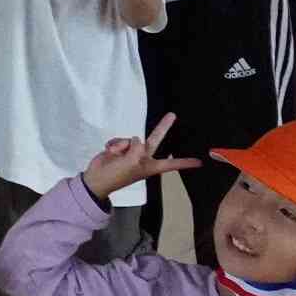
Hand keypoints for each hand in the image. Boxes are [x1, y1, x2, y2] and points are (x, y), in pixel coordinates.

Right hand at [84, 112, 204, 201]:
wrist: (96, 179)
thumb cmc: (116, 176)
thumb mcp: (132, 163)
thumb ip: (138, 148)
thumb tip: (136, 139)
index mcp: (150, 166)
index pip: (172, 163)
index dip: (185, 163)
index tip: (199, 162)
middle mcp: (143, 158)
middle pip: (155, 139)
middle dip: (163, 127)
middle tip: (172, 115)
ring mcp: (131, 153)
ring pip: (132, 139)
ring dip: (121, 144)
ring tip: (114, 155)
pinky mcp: (120, 149)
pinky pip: (120, 139)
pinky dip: (114, 144)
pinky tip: (110, 152)